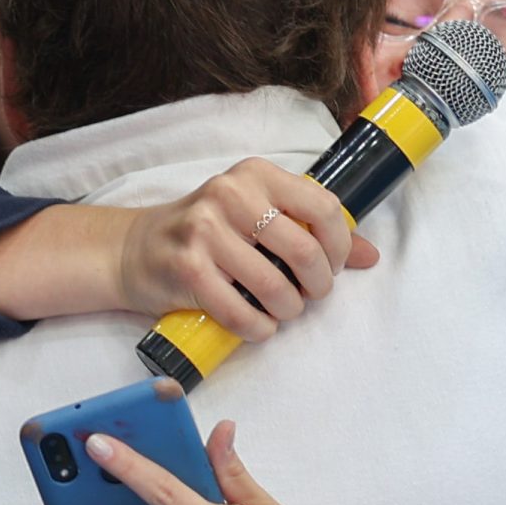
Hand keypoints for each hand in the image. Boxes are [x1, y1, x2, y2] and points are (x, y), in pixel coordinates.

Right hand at [117, 159, 380, 343]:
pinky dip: (259, 329)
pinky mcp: (187, 268)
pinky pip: (241, 313)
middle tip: (309, 295)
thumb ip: (310, 229)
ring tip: (282, 310)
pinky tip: (258, 325)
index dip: (339, 246)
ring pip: (275, 287)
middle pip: (304, 251)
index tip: (332, 266)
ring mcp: (204, 231)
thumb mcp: (257, 216)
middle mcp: (230, 195)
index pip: (323, 207)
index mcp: (256, 175)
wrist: (136, 250)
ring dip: (288, 310)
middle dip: (317, 285)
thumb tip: (370, 255)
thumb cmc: (207, 233)